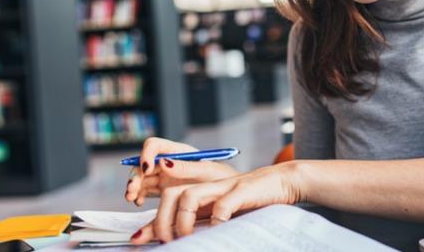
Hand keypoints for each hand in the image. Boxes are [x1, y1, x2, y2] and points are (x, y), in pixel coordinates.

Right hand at [125, 137, 239, 205]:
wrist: (227, 195)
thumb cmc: (221, 178)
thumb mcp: (207, 170)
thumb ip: (186, 167)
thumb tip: (163, 162)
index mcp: (178, 151)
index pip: (154, 145)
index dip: (146, 154)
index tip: (147, 169)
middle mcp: (168, 162)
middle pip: (143, 163)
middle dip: (135, 175)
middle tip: (132, 190)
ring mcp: (164, 176)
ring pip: (141, 178)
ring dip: (133, 186)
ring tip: (132, 198)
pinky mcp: (163, 190)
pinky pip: (145, 191)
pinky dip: (139, 196)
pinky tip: (140, 202)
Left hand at [129, 161, 302, 243]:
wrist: (285, 181)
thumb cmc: (254, 201)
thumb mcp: (223, 213)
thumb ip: (201, 221)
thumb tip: (175, 239)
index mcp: (203, 192)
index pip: (167, 200)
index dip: (152, 220)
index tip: (138, 238)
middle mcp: (209, 186)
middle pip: (171, 194)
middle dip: (161, 221)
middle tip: (166, 242)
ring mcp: (224, 186)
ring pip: (189, 195)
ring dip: (182, 220)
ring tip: (185, 238)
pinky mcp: (243, 190)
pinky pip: (223, 204)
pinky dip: (217, 219)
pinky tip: (218, 229)